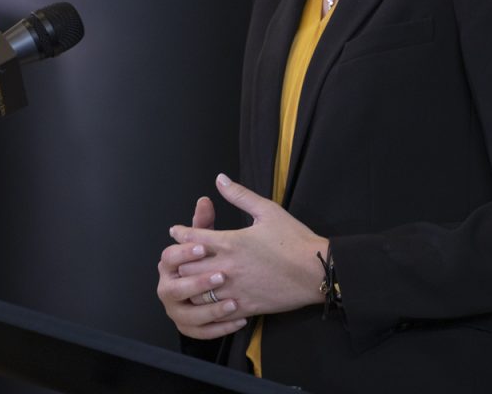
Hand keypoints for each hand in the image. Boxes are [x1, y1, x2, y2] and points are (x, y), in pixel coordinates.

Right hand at [157, 194, 247, 339]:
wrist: (231, 282)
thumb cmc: (219, 257)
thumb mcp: (214, 238)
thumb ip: (205, 221)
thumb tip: (205, 199)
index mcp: (170, 264)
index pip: (169, 257)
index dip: (184, 252)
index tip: (204, 246)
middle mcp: (169, 288)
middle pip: (173, 288)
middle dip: (198, 282)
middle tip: (222, 275)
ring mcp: (178, 310)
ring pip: (186, 315)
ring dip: (209, 309)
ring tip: (232, 302)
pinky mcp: (191, 327)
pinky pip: (200, 332)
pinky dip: (218, 328)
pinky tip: (240, 319)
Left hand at [171, 174, 328, 318]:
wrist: (316, 271)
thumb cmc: (294, 239)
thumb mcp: (268, 210)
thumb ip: (240, 195)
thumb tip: (221, 179)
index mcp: (230, 242)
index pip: (192, 238)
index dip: (180, 233)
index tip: (176, 231)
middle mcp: (227, 267)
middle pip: (186, 267)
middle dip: (180, 260)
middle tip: (179, 257)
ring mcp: (234, 289)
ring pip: (196, 292)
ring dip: (191, 284)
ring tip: (191, 279)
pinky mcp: (244, 306)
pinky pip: (215, 311)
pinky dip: (208, 305)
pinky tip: (209, 300)